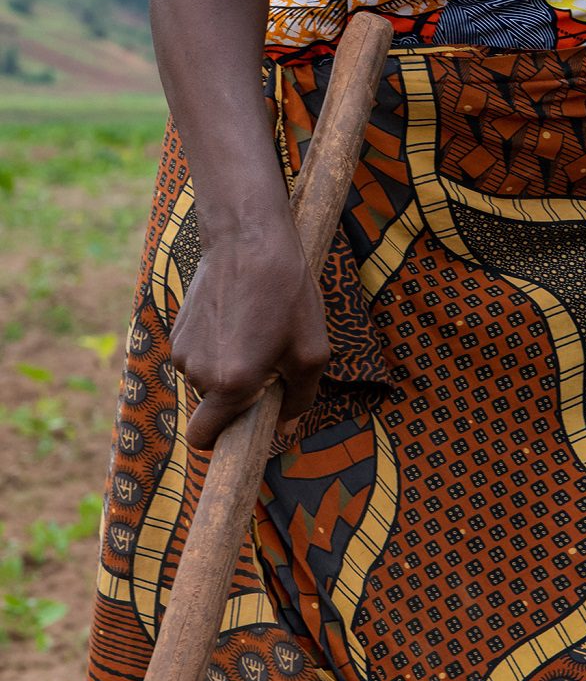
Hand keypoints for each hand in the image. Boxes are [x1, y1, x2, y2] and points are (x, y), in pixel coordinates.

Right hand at [171, 219, 330, 449]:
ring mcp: (182, 350)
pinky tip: (238, 314)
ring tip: (257, 328)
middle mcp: (198, 372)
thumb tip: (286, 429)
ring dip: (228, 366)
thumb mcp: (312, 350)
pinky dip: (217, 345)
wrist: (249, 239)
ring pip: (206, 378)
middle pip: (213, 406)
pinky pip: (198, 353)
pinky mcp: (178, 328)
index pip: (204, 439)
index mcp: (231, 384)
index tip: (244, 429)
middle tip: (270, 360)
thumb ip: (300, 399)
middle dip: (237, 394)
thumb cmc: (288, 294)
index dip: (223, 440)